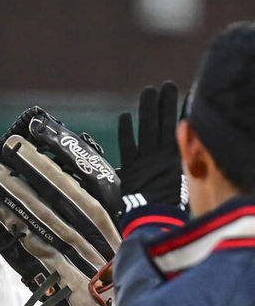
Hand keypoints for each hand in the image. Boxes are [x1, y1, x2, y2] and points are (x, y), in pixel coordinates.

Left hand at [117, 82, 187, 211]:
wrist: (155, 220)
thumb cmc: (168, 204)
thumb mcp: (179, 179)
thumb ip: (176, 161)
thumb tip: (177, 146)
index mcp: (177, 158)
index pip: (178, 128)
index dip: (178, 111)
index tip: (181, 95)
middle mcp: (163, 155)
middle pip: (163, 123)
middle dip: (165, 103)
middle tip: (165, 85)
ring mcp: (146, 160)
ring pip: (148, 128)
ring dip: (148, 109)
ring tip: (149, 91)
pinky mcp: (131, 167)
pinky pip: (127, 145)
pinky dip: (126, 130)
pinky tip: (124, 116)